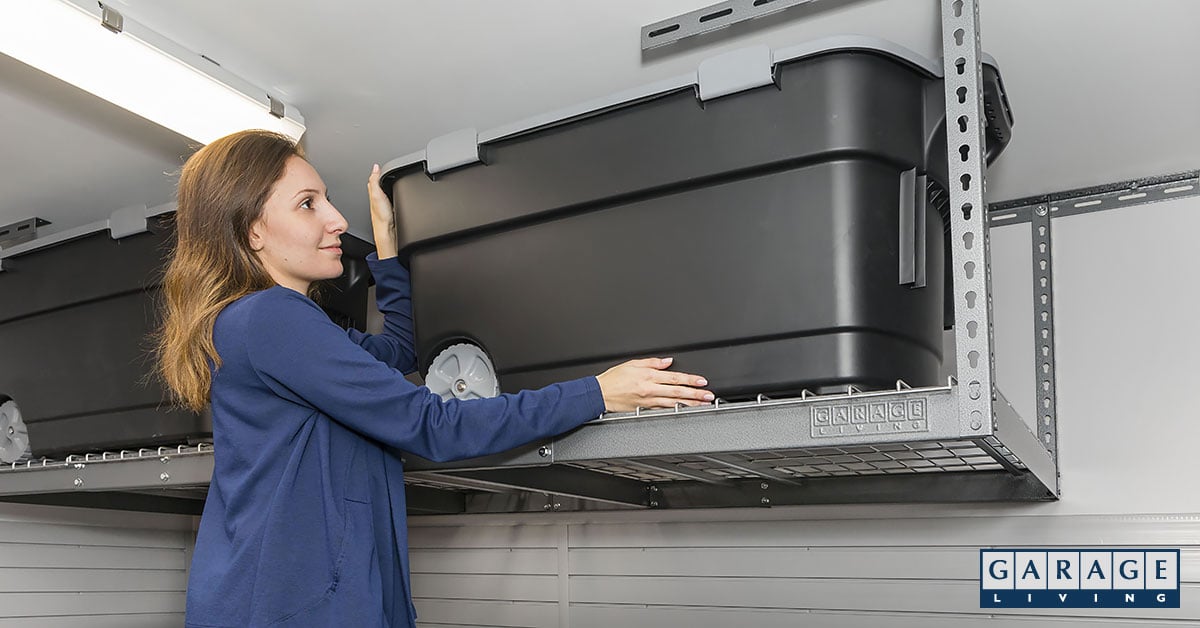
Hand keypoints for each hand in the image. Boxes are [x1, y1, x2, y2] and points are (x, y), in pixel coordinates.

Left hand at [367, 164, 397, 259]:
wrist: (388, 233)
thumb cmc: (382, 218)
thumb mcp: (377, 195)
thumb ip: (375, 181)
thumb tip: (375, 167)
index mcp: (373, 194)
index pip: (374, 179)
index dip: (377, 171)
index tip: (379, 165)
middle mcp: (377, 199)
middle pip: (378, 185)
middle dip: (381, 178)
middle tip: (383, 170)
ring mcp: (383, 206)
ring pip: (383, 192)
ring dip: (386, 186)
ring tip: (388, 180)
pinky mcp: (389, 211)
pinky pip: (389, 199)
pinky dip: (391, 196)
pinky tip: (393, 197)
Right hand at [595, 357, 713, 411]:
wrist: (600, 394)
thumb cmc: (613, 379)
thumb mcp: (632, 364)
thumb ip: (652, 362)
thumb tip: (667, 361)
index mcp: (648, 376)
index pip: (674, 377)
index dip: (690, 380)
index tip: (702, 381)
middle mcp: (650, 389)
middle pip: (677, 392)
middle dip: (695, 394)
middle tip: (708, 396)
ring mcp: (648, 401)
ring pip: (673, 403)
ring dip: (689, 404)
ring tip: (702, 405)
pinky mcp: (645, 409)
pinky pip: (663, 410)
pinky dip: (675, 410)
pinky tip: (684, 411)